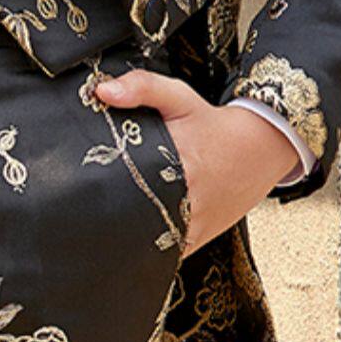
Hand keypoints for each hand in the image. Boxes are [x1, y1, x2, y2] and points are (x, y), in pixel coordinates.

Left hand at [93, 68, 291, 254]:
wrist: (259, 151)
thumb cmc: (213, 126)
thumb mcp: (179, 98)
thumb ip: (141, 88)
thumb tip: (103, 91)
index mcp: (175, 158)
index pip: (126, 178)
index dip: (100, 182)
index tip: (82, 181)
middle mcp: (185, 194)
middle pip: (131, 212)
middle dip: (107, 210)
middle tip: (85, 205)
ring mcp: (192, 222)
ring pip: (147, 240)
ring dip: (125, 234)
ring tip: (104, 225)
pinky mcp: (196, 239)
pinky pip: (165, 253)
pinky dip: (147, 250)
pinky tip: (131, 240)